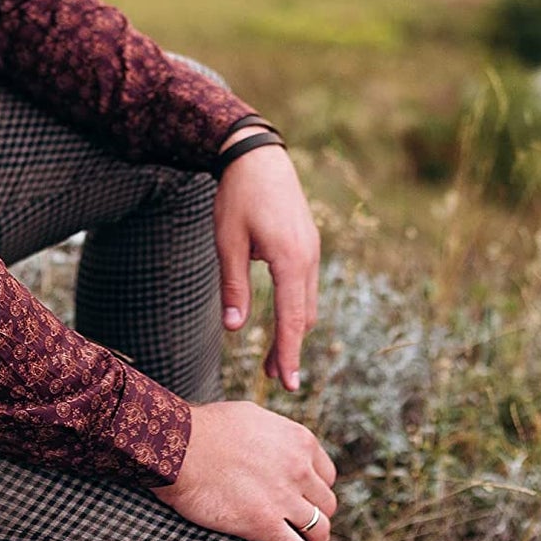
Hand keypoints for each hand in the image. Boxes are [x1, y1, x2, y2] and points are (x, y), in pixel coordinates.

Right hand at [153, 400, 337, 540]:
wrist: (179, 446)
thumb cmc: (208, 428)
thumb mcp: (252, 417)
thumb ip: (276, 434)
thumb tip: (283, 445)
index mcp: (298, 440)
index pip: (327, 474)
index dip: (317, 488)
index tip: (307, 498)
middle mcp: (298, 468)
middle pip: (326, 503)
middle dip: (317, 515)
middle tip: (304, 524)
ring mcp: (284, 497)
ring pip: (319, 530)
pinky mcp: (266, 524)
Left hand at [214, 127, 320, 391]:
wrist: (257, 154)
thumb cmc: (237, 196)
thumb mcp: (227, 242)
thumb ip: (234, 287)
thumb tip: (235, 329)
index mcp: (290, 260)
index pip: (291, 320)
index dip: (289, 354)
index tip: (290, 385)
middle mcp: (309, 258)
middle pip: (303, 316)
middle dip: (291, 348)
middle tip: (276, 378)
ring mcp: (312, 249)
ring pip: (308, 301)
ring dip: (295, 329)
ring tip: (276, 355)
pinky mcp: (308, 242)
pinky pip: (307, 284)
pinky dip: (297, 306)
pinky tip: (284, 314)